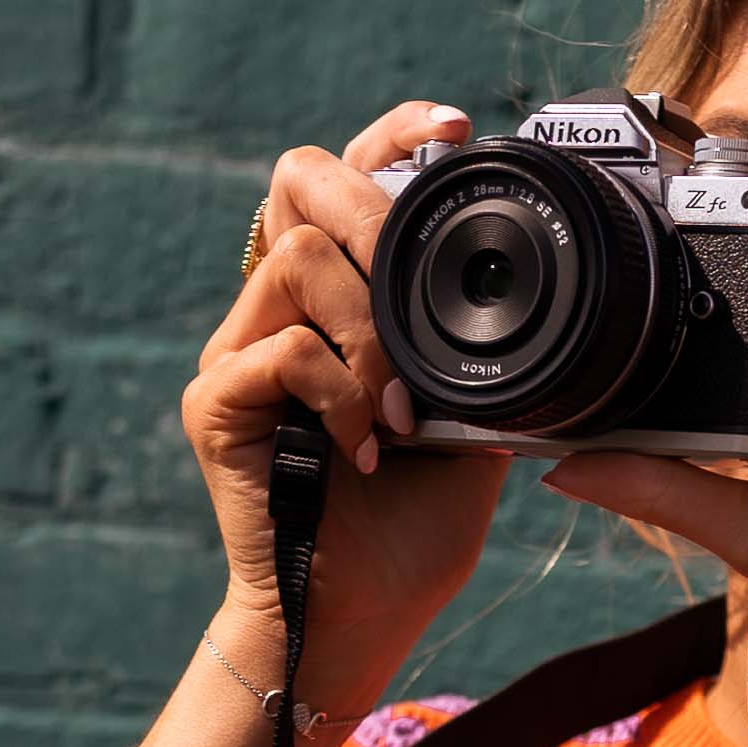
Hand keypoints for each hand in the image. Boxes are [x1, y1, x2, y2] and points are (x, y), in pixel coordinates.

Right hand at [180, 100, 511, 722]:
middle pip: (298, 181)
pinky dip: (341, 392)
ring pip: (299, 261)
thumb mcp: (474, 425)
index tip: (454, 128)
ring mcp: (237, 353)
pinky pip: (284, 348)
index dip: (393, 135)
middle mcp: (276, 312)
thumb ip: (480, 354)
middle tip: (413, 281)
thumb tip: (534, 291)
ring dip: (370, 329)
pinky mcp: (213, 402)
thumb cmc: (410, 531)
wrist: (360, 619)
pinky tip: (365, 449)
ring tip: (398, 410)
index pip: (346, 181)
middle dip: (371, 209)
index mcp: (335, 305)